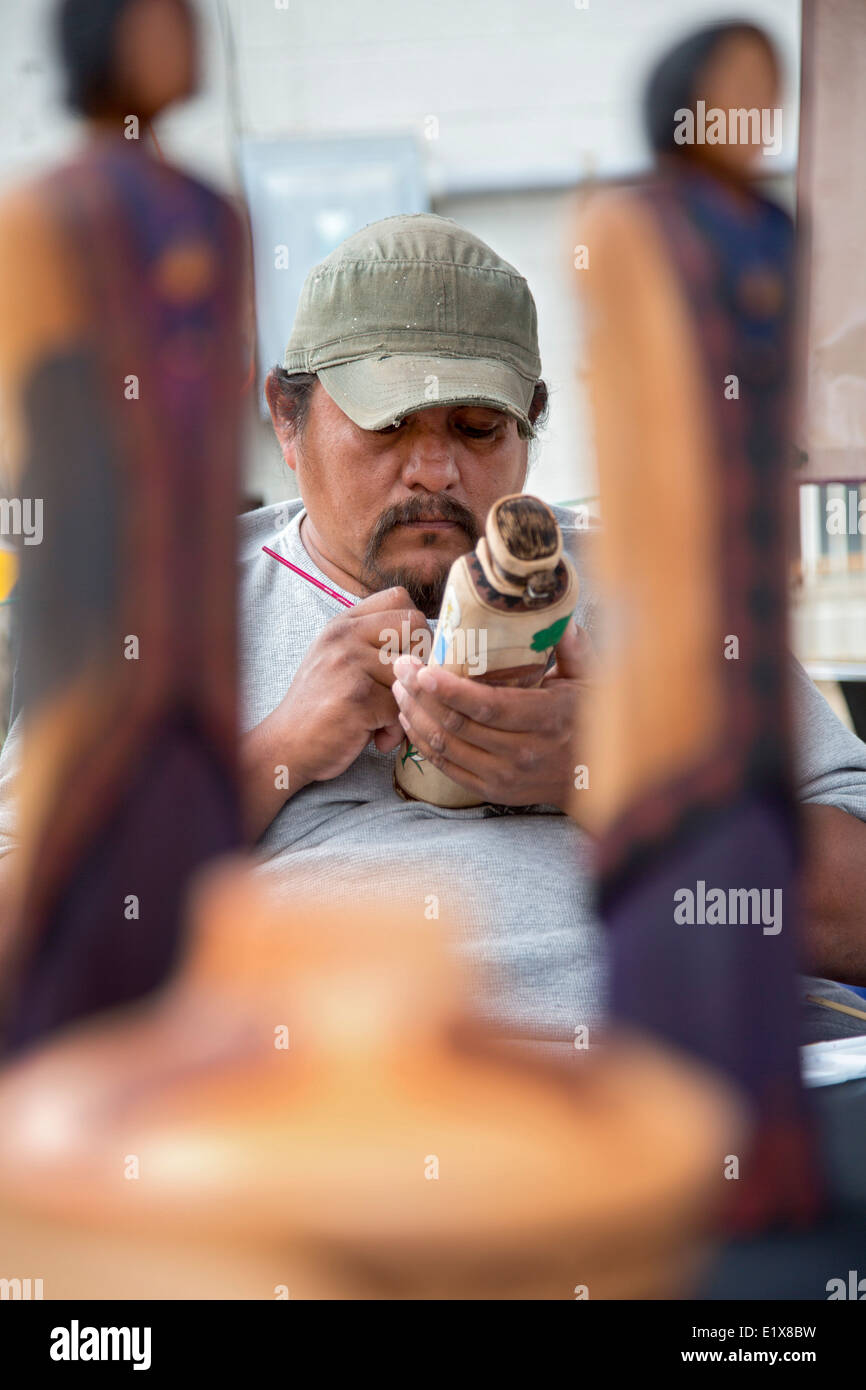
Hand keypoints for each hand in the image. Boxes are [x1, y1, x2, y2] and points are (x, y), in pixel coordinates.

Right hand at [242, 587, 428, 837]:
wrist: (286, 746)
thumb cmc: (321, 706)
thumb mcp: (338, 659)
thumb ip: (372, 642)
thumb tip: (430, 639)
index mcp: (343, 624)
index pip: (399, 598)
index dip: (415, 628)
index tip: (408, 658)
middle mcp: (344, 636)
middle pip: (416, 625)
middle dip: (423, 660)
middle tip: (405, 689)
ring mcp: (348, 664)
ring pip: (413, 672)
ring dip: (408, 704)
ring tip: (385, 722)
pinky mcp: (357, 698)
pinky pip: (401, 708)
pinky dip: (396, 731)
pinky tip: (377, 738)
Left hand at [391, 620, 596, 811]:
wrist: (593, 778)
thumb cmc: (590, 718)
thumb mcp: (591, 679)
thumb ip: (572, 646)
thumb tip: (556, 613)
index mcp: (548, 718)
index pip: (489, 706)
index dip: (451, 690)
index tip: (423, 669)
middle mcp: (524, 752)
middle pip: (458, 725)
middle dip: (421, 695)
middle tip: (401, 666)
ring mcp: (505, 775)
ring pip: (446, 746)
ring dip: (415, 716)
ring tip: (399, 688)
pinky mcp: (491, 790)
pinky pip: (446, 767)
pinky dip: (422, 743)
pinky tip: (409, 719)